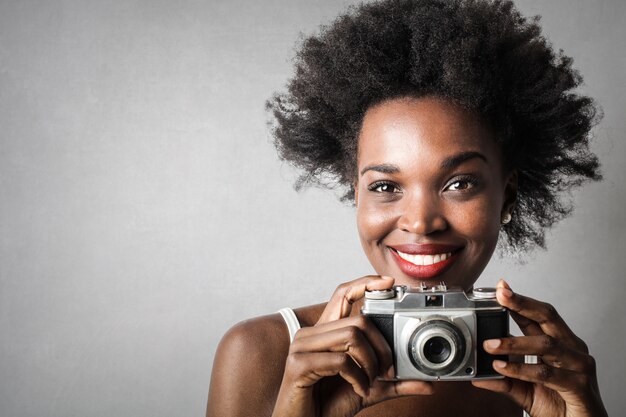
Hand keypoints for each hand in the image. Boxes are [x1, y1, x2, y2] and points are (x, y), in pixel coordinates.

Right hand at [271, 275, 432, 416]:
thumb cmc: (328, 405)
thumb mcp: (367, 389)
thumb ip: (392, 384)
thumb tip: (427, 384)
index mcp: (324, 333)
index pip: (342, 294)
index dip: (365, 284)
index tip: (389, 283)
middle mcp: (310, 334)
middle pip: (358, 319)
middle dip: (382, 346)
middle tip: (387, 372)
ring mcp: (301, 347)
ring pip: (351, 335)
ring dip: (370, 362)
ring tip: (369, 382)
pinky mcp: (298, 364)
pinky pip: (340, 360)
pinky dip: (358, 377)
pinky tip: (358, 390)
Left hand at [472, 280, 607, 416]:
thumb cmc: (558, 405)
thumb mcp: (524, 390)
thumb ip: (504, 380)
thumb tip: (477, 376)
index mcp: (560, 343)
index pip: (539, 315)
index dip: (520, 300)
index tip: (501, 287)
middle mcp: (572, 348)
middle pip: (548, 317)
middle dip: (522, 304)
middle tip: (501, 296)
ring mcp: (578, 365)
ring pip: (545, 344)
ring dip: (514, 343)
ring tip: (489, 345)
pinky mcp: (579, 385)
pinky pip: (547, 372)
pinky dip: (521, 369)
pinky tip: (502, 368)